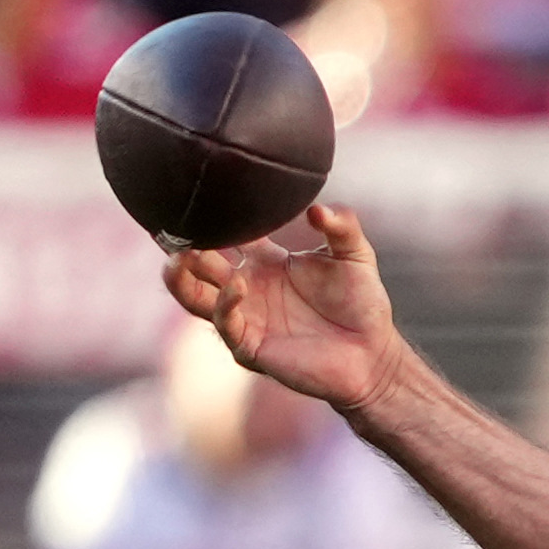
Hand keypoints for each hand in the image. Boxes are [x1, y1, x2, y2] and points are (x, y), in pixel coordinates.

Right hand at [168, 205, 407, 419]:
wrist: (373, 354)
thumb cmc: (362, 304)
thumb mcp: (355, 256)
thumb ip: (341, 227)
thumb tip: (317, 208)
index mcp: (264, 261)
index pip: (227, 234)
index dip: (210, 218)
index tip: (196, 194)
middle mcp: (247, 287)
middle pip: (198, 264)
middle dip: (181, 246)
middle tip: (175, 227)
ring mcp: (246, 317)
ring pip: (195, 297)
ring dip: (181, 279)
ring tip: (178, 258)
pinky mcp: (251, 347)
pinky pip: (226, 325)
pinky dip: (226, 305)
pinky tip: (237, 287)